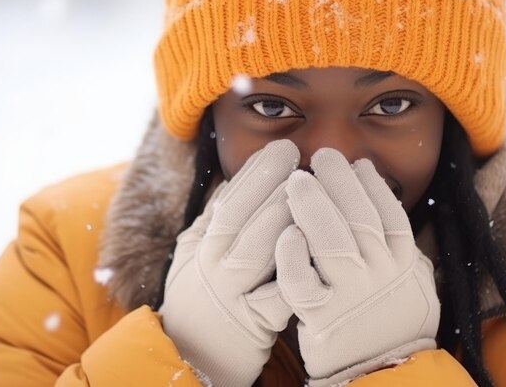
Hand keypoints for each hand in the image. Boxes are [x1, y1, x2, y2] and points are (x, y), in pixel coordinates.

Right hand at [160, 140, 298, 386]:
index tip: (281, 148)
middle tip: (300, 156)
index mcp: (201, 245)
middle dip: (272, 183)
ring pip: (258, 249)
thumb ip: (213, 220)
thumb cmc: (199, 298)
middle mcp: (212, 266)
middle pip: (241, 217)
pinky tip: (314, 247)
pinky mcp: (252, 325)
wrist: (191, 356)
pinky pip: (277, 296)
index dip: (255, 172)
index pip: (228, 200)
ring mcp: (232, 295)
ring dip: (284, 217)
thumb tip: (237, 180)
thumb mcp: (194, 255)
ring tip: (311, 191)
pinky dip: (295, 271)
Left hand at [276, 148, 439, 385]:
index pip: (390, 215)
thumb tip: (385, 201)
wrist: (379, 373)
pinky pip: (302, 281)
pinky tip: (286, 231)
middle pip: (360, 219)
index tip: (357, 163)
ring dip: (313, 206)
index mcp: (404, 265)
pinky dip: (293, 254)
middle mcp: (381, 276)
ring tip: (297, 179)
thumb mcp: (411, 282)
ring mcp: (351, 296)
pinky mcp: (320, 317)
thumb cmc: (390, 322)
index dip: (372, 186)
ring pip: (332, 242)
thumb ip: (400, 247)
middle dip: (339, 182)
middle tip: (322, 157)